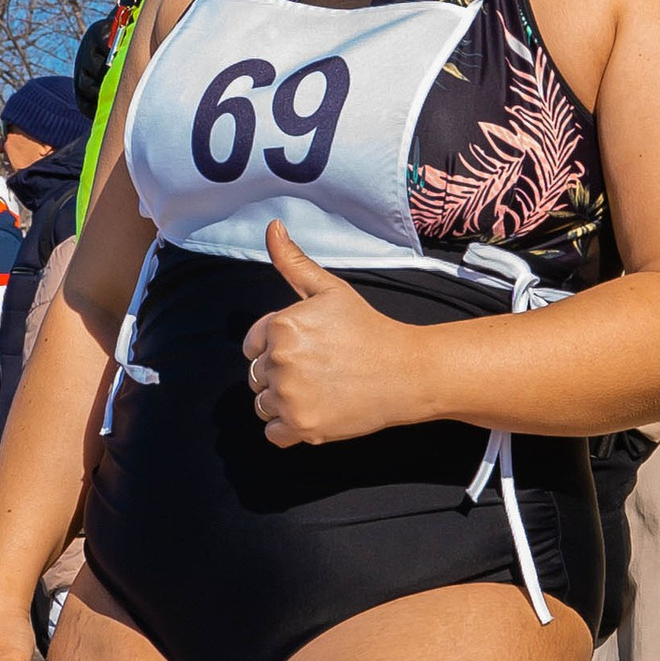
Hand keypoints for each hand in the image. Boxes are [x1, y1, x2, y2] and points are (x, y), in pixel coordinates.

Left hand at [240, 220, 425, 447]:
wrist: (406, 372)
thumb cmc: (367, 328)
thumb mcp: (330, 290)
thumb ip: (294, 261)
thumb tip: (272, 226)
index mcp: (281, 325)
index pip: (253, 345)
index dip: (278, 348)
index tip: (309, 350)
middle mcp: (280, 360)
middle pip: (258, 376)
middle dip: (282, 375)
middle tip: (321, 370)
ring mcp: (290, 396)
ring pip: (263, 405)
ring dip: (284, 402)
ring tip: (320, 390)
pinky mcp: (302, 426)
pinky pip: (274, 433)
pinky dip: (290, 428)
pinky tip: (317, 411)